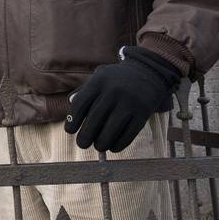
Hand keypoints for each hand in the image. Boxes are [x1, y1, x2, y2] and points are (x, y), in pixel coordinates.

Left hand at [64, 46, 180, 152]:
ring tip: (98, 146)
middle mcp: (113, 91)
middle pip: (94, 119)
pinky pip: (129, 134)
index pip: (80, 104)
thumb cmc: (116, 79)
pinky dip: (119, 144)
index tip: (69, 131)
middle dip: (85, 136)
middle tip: (82, 144)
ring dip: (102, 143)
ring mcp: (130, 102)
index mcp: (99, 81)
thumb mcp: (99, 77)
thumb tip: (70, 107)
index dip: (73, 120)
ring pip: (111, 129)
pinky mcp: (143, 113)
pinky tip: (113, 147)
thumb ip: (84, 91)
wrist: (149, 72)